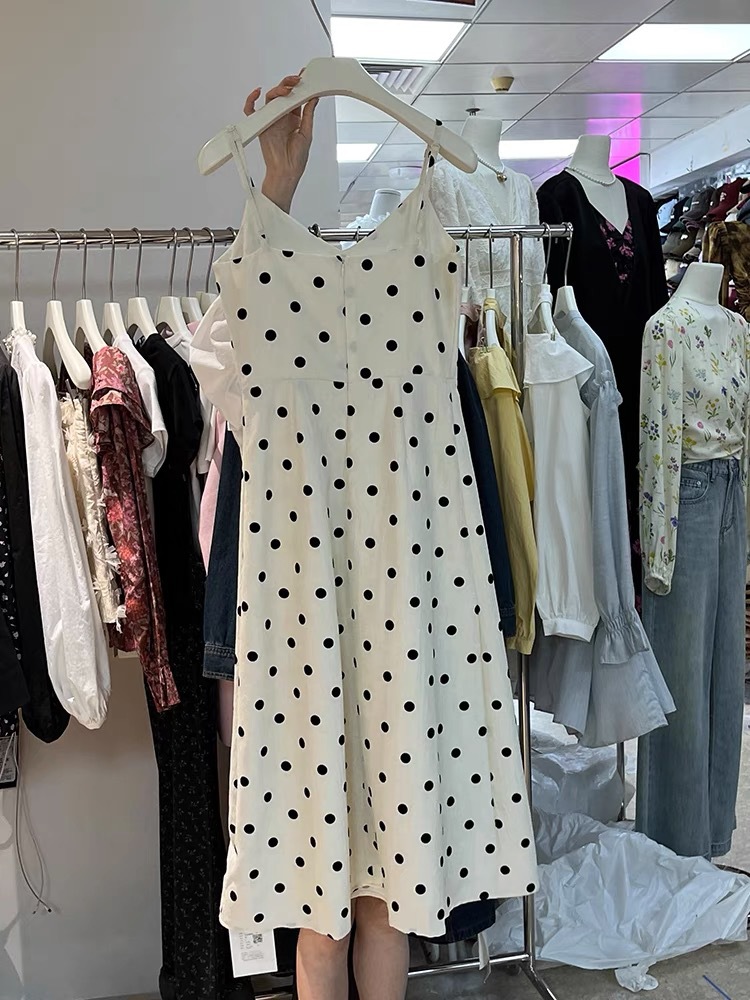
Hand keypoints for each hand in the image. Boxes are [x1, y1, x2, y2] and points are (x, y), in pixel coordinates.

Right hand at [244, 74, 317, 213]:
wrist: (286, 172)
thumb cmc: (296, 158)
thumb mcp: (307, 133)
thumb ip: (308, 114)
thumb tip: (314, 97)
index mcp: (295, 117)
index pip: (296, 96)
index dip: (300, 85)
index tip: (305, 75)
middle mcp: (282, 116)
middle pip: (283, 94)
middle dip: (289, 84)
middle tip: (297, 80)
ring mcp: (271, 119)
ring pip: (271, 98)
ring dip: (277, 90)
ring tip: (286, 90)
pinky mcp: (261, 125)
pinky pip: (252, 110)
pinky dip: (251, 100)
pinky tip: (257, 93)